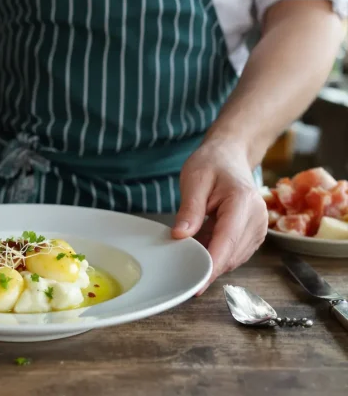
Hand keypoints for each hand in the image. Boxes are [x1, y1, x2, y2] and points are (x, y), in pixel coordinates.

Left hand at [171, 139, 267, 294]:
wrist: (230, 156)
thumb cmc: (211, 164)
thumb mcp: (194, 180)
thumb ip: (189, 209)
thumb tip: (180, 237)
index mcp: (242, 202)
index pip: (227, 242)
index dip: (211, 265)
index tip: (196, 284)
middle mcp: (257, 217)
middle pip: (232, 255)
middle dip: (208, 267)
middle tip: (180, 272)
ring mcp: (259, 227)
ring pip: (234, 258)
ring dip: (212, 261)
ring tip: (189, 250)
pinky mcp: (254, 234)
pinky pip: (235, 253)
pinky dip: (217, 254)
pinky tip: (201, 244)